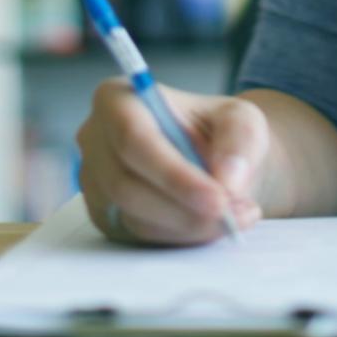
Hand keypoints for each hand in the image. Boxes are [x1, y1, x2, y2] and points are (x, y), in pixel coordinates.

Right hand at [76, 78, 267, 244]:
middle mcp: (95, 140)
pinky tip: (212, 224)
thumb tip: (228, 179)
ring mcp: (96, 182)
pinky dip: (181, 236)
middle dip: (186, 208)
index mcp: (118, 99)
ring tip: (236, 217)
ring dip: (190, 225)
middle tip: (235, 216)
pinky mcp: (107, 216)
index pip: (134, 139)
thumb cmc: (217, 129)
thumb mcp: (241, 119)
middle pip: (127, 185)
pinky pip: (139, 236)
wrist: (213, 158)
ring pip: (135, 217)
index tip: (218, 199)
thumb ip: (240, 141)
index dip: (174, 174)